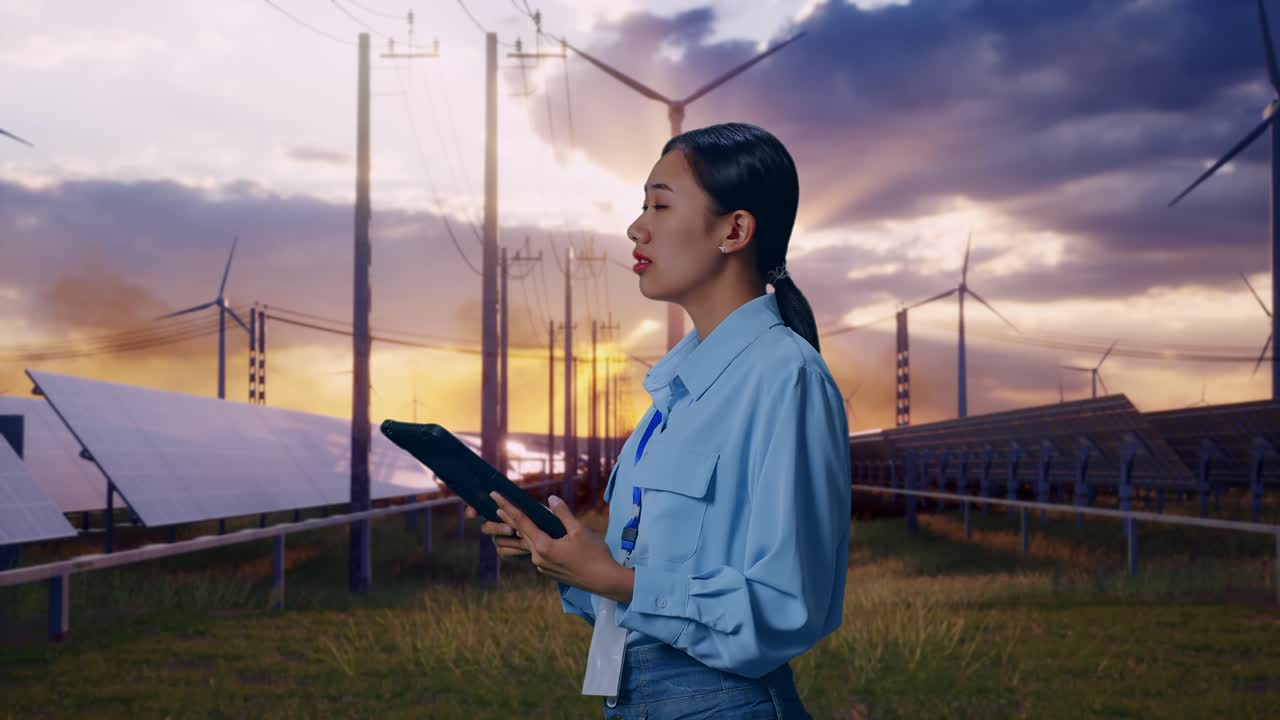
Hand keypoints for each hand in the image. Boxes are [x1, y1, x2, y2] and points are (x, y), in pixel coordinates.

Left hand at [487, 491, 632, 601]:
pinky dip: (532, 540)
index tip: (496, 496)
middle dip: (508, 518)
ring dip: (518, 531)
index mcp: (544, 546)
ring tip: (507, 520)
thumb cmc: (594, 555)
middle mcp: (539, 558)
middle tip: (495, 504)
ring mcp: (543, 566)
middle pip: (520, 533)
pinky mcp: (549, 570)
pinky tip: (532, 535)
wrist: (604, 581)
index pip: (522, 522)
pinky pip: (536, 551)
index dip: (508, 507)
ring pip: (527, 543)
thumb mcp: (579, 530)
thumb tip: (551, 499)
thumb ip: (563, 514)